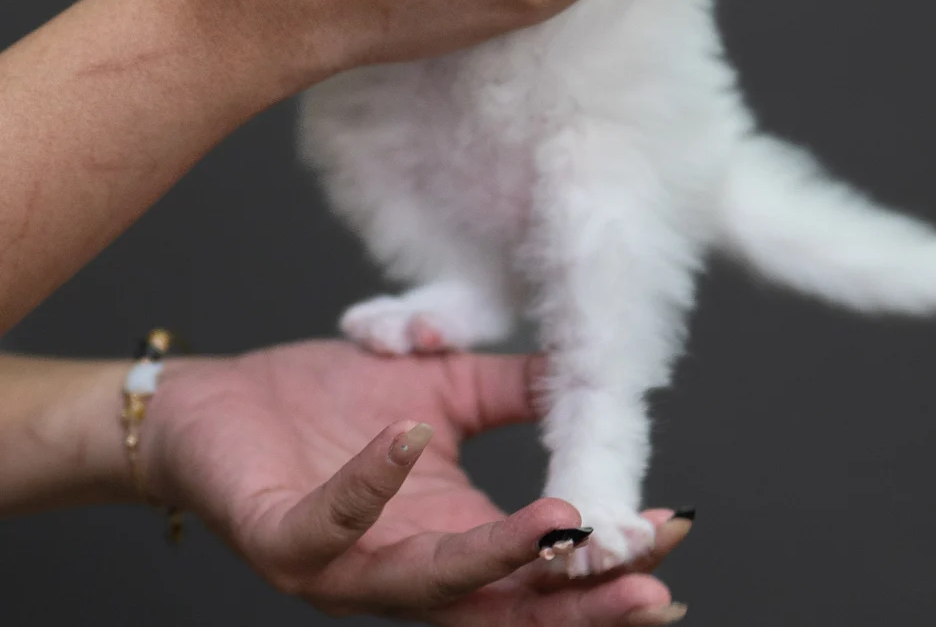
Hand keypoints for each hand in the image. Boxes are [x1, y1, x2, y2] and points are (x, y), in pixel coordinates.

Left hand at [139, 341, 690, 623]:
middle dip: (578, 605)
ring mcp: (341, 565)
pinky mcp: (279, 538)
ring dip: (495, 561)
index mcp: (450, 538)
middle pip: (503, 609)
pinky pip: (327, 527)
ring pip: (426, 586)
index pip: (541, 572)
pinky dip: (370, 486)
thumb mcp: (442, 393)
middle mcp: (402, 571)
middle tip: (647, 585)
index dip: (604, 561)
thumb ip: (515, 393)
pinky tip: (410, 438)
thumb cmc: (331, 405)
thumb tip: (594, 376)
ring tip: (561, 527)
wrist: (220, 403)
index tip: (669, 531)